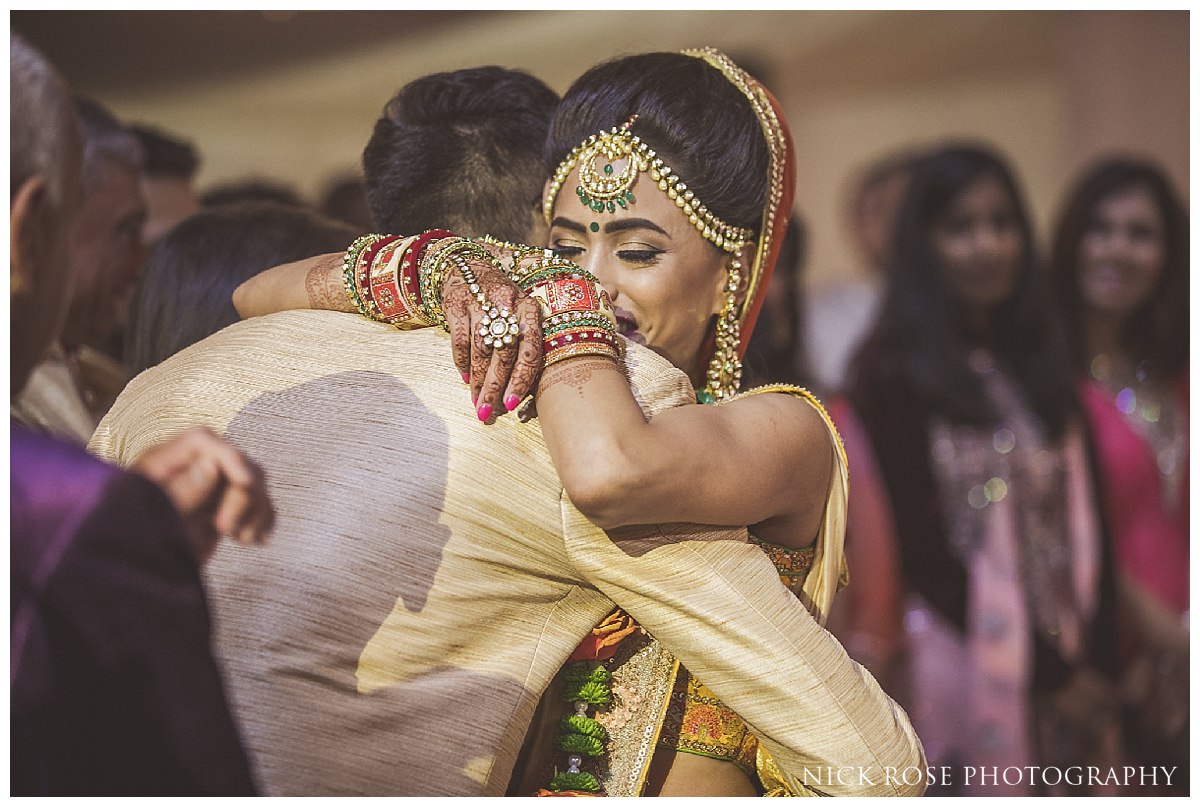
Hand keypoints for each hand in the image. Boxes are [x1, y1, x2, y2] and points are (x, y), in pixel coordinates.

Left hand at [134, 427, 275, 564]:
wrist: (128, 569)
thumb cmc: (131, 541)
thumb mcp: (151, 518)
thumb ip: (182, 491)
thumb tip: (211, 465)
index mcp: (162, 463)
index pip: (203, 441)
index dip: (230, 456)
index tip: (246, 483)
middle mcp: (189, 470)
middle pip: (234, 462)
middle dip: (242, 496)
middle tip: (226, 530)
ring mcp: (208, 488)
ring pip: (252, 483)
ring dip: (256, 511)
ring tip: (243, 540)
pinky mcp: (221, 509)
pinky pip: (255, 505)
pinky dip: (262, 520)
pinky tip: (257, 539)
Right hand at [442, 251, 542, 421]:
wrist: (468, 266)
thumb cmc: (500, 302)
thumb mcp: (519, 313)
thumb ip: (524, 345)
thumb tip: (523, 392)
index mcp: (529, 309)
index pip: (530, 350)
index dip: (521, 380)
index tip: (513, 404)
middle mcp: (508, 304)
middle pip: (504, 354)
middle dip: (495, 387)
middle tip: (489, 412)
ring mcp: (481, 303)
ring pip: (481, 351)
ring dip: (478, 381)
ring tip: (477, 402)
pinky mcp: (457, 304)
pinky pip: (460, 341)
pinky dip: (462, 363)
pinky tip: (465, 378)